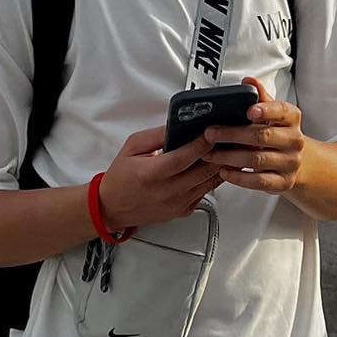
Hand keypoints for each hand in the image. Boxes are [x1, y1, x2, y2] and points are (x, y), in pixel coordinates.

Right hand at [98, 126, 217, 230]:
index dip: (200, 145)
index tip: (210, 133)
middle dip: (217, 153)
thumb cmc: (120, 178)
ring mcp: (177, 205)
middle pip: (202, 172)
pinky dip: (210, 179)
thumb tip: (179, 126)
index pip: (182, 159)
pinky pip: (205, 192)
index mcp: (150, 175)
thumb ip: (156, 135)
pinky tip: (209, 167)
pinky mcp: (183, 211)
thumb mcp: (132, 148)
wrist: (113, 207)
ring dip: (218, 165)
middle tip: (223, 139)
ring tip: (222, 150)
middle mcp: (166, 193)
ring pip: (209, 183)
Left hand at [203, 78, 305, 195]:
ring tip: (210, 154)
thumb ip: (261, 98)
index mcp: (291, 118)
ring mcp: (290, 163)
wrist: (299, 162)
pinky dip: (238, 177)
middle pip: (261, 136)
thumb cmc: (279, 135)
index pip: (281, 111)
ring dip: (229, 157)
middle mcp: (294, 140)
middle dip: (232, 135)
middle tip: (211, 133)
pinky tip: (224, 171)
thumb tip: (248, 81)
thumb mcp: (274, 114)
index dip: (265, 110)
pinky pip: (258, 181)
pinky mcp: (283, 182)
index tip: (249, 111)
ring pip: (256, 160)